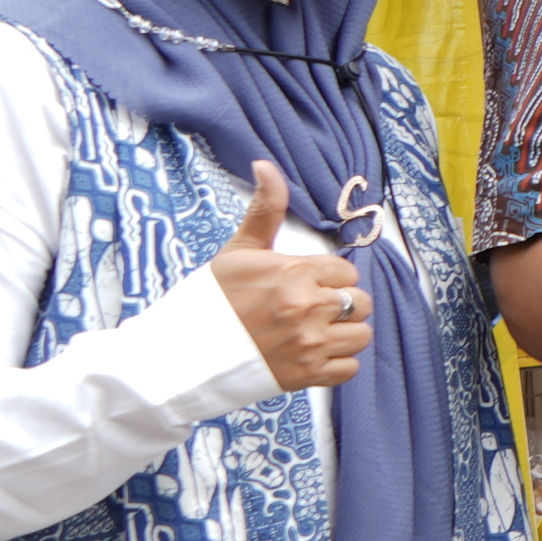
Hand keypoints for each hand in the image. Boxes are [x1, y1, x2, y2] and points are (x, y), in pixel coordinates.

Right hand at [211, 161, 371, 391]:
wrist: (180, 353)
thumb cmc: (211, 299)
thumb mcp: (239, 249)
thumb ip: (265, 209)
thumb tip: (265, 165)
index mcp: (294, 273)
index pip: (346, 272)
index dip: (330, 278)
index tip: (308, 285)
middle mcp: (307, 308)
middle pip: (360, 303)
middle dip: (341, 305)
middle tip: (312, 310)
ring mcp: (309, 344)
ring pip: (361, 335)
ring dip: (344, 334)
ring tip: (316, 332)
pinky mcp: (307, 375)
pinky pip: (349, 368)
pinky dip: (337, 364)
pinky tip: (313, 354)